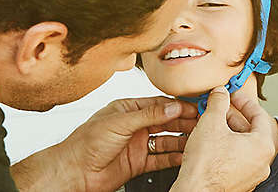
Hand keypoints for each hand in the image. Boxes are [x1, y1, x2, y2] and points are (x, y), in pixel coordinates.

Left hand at [11, 96, 197, 191]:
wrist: (74, 172)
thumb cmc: (86, 143)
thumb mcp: (119, 122)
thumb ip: (148, 115)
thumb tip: (172, 107)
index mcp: (129, 109)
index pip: (160, 105)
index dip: (179, 106)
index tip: (197, 107)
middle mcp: (135, 126)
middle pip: (167, 122)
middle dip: (185, 122)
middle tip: (204, 123)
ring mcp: (138, 144)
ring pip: (166, 140)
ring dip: (182, 140)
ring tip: (199, 140)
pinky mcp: (138, 163)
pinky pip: (161, 159)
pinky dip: (174, 158)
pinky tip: (185, 156)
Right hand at [171, 86, 274, 191]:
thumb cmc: (205, 165)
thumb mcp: (211, 122)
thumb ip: (218, 102)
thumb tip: (220, 93)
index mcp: (262, 146)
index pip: (259, 115)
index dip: (244, 102)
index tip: (233, 96)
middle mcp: (262, 163)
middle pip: (251, 131)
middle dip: (232, 117)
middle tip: (219, 109)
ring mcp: (251, 176)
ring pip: (243, 147)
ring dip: (228, 133)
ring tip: (211, 126)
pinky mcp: (239, 184)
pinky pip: (236, 160)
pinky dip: (226, 149)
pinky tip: (210, 144)